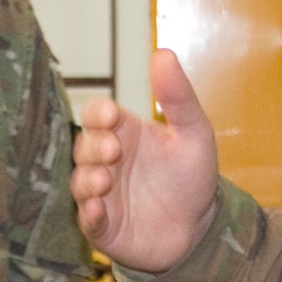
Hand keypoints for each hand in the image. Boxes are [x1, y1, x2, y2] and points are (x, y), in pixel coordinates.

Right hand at [72, 51, 220, 272]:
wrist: (201, 228)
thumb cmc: (192, 176)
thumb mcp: (194, 133)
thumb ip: (178, 97)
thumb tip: (163, 53)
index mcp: (124, 133)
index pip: (96, 115)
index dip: (99, 114)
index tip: (112, 117)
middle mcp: (107, 161)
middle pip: (84, 146)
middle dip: (94, 147)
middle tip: (114, 151)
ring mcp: (101, 194)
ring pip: (79, 182)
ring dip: (88, 179)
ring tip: (105, 181)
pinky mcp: (103, 226)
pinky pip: (86, 219)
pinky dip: (89, 213)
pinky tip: (98, 209)